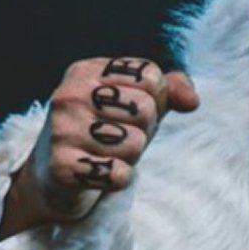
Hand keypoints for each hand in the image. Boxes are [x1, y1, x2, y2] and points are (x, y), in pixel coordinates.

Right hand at [0, 57, 199, 241]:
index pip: (150, 76)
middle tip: (117, 135)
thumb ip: (171, 89)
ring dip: (129, 155)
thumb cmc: (105, 130)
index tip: (128, 110)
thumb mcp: (138, 101)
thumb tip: (192, 101)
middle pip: (144, 108)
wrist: (56, 176)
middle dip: (142, 128)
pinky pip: (117, 173)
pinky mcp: (61, 168)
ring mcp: (61, 131)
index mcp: (87, 71)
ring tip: (106, 153)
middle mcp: (68, 95)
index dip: (154, 98)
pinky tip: (99, 173)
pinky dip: (118, 178)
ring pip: (134, 142)